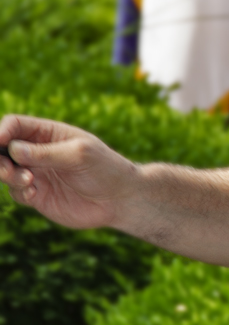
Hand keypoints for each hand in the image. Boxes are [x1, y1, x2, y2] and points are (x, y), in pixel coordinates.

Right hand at [0, 114, 136, 230]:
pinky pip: (16, 193)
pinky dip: (19, 192)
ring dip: (8, 175)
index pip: (15, 125)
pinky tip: (33, 193)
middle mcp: (38, 152)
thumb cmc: (105, 168)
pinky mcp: (38, 196)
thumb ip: (46, 153)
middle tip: (9, 168)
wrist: (120, 199)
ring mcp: (36, 174)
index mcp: (48, 133)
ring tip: (27, 180)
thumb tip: (13, 149)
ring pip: (5, 171)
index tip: (0, 141)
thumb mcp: (79, 154)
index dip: (2, 131)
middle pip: (3, 148)